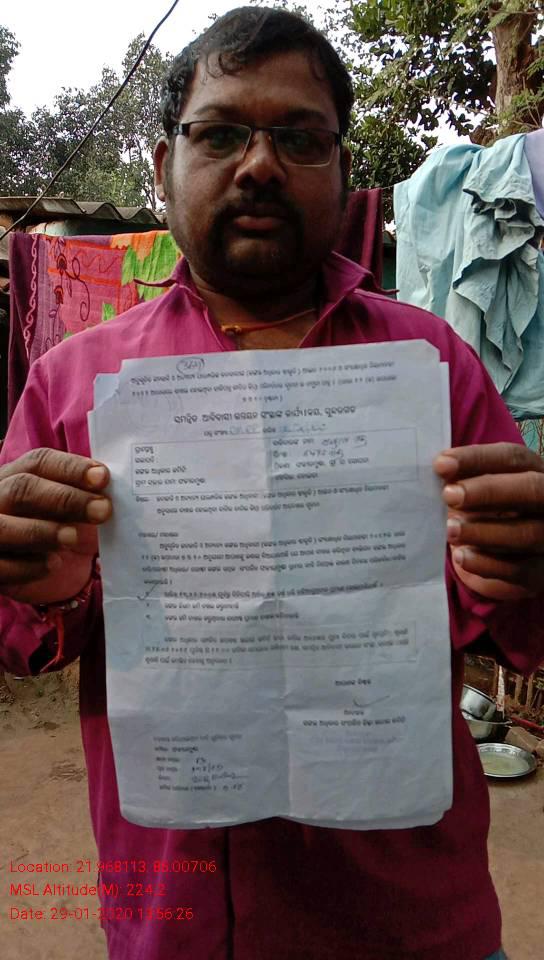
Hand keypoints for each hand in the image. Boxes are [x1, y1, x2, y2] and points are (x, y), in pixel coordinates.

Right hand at [0, 448, 111, 604]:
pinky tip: (53, 564)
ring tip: (73, 538)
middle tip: (101, 510)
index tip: (102, 477)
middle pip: (21, 489)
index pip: (38, 463)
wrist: (45, 568)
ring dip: (42, 532)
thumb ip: (87, 497)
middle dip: (64, 499)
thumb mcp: (74, 509)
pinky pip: (2, 566)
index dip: (71, 468)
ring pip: (3, 527)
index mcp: (17, 476)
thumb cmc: (60, 527)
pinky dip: (28, 566)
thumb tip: (112, 494)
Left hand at [433, 442, 543, 600]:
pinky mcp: (541, 571)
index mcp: (534, 472)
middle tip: (449, 495)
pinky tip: (461, 557)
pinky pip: (520, 570)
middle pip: (531, 489)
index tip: (441, 465)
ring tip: (450, 530)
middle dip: (487, 491)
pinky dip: (488, 565)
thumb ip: (463, 480)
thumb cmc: (487, 511)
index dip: (477, 459)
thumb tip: (440, 471)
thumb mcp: (478, 491)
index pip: (512, 458)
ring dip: (483, 531)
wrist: (505, 554)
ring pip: (527, 533)